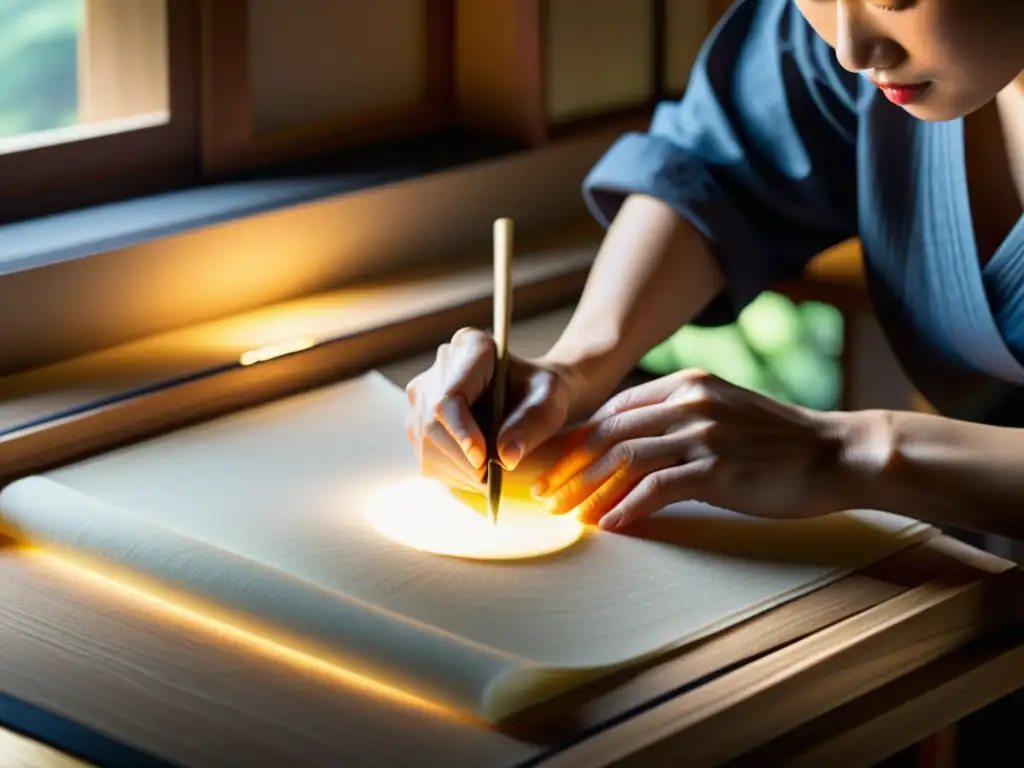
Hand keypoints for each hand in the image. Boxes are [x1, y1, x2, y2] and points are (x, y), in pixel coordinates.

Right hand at [405, 327, 578, 490]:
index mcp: (470, 346)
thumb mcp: (550, 402)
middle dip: (462, 459)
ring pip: (426, 443)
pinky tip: (478, 473)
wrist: (530, 398)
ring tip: (491, 479)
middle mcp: (440, 366)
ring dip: (458, 470)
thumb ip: (533, 423)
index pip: (450, 395)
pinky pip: (426, 456)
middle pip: (433, 422)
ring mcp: (423, 394)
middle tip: (492, 480)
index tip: (482, 460)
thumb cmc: (542, 393)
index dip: (461, 430)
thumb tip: (507, 457)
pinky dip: (453, 474)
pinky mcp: (418, 422)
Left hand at [533, 369, 856, 529]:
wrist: (837, 454)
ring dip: (588, 490)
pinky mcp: (718, 468)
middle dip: (570, 466)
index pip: (614, 409)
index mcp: (686, 383)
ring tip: (567, 515)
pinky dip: (627, 508)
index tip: (555, 465)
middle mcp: (689, 401)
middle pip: (609, 433)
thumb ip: (679, 421)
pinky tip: (609, 525)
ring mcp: (703, 433)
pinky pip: (656, 489)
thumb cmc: (779, 442)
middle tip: (546, 495)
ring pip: (624, 459)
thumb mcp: (724, 413)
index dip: (579, 439)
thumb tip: (630, 449)